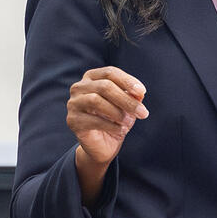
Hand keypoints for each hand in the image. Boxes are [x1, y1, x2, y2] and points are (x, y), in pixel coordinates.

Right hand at [67, 67, 147, 194]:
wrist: (102, 144)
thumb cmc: (115, 119)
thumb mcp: (127, 105)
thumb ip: (132, 96)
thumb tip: (139, 92)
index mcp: (92, 77)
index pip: (110, 73)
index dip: (127, 81)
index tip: (142, 92)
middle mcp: (79, 87)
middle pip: (105, 86)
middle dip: (126, 100)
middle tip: (143, 113)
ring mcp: (73, 103)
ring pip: (96, 101)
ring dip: (118, 113)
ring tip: (130, 123)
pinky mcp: (73, 121)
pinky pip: (94, 120)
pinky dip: (112, 126)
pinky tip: (121, 131)